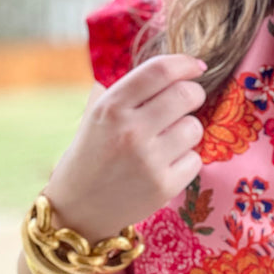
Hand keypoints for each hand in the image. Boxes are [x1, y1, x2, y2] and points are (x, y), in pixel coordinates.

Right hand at [44, 53, 208, 239]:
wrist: (78, 209)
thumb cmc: (92, 155)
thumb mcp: (96, 115)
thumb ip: (129, 91)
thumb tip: (175, 67)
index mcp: (111, 107)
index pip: (158, 71)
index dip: (184, 64)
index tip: (196, 66)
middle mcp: (130, 131)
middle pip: (186, 95)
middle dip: (193, 94)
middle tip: (187, 101)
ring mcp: (148, 160)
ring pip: (195, 127)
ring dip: (187, 131)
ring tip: (166, 141)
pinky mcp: (163, 186)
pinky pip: (195, 159)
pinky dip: (185, 161)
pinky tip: (164, 165)